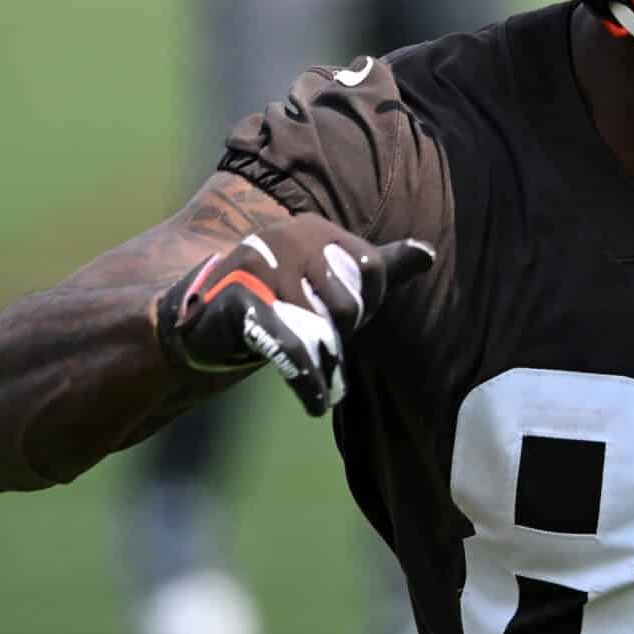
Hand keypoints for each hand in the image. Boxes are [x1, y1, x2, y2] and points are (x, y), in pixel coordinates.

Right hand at [153, 214, 432, 414]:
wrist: (205, 322)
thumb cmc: (278, 299)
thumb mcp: (330, 279)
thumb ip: (379, 266)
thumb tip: (429, 253)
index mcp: (314, 229)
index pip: (371, 269)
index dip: (367, 305)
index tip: (345, 319)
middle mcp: (287, 238)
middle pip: (347, 304)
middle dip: (342, 333)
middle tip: (321, 341)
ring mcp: (259, 268)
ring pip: (320, 330)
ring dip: (323, 363)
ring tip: (316, 375)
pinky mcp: (239, 303)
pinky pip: (289, 348)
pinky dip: (307, 382)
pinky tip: (317, 403)